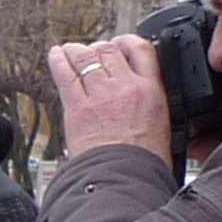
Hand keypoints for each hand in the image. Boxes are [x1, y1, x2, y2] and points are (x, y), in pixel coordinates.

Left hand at [50, 34, 169, 162]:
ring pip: (86, 58)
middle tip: (93, 51)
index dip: (127, 42)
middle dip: (99, 48)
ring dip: (77, 52)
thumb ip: (152, 102)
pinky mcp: (77, 108)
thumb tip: (146, 96)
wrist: (125, 179)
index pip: (141, 49)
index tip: (120, 44)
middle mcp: (126, 87)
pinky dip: (59, 62)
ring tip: (71, 51)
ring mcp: (100, 95)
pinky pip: (66, 76)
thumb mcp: (165, 124)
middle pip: (109, 51)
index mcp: (151, 90)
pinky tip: (55, 55)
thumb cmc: (145, 161)